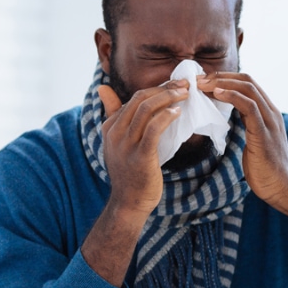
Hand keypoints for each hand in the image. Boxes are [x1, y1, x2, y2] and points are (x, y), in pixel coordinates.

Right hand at [97, 81, 187, 218]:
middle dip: (164, 89)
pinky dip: (167, 116)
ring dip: (168, 98)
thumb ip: (112, 113)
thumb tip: (102, 88)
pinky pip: (154, 129)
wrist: (129, 202)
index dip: (156, 89)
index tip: (174, 86)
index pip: (132, 99)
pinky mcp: (140, 156)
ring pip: (146, 110)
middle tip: (184, 86)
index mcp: (109, 127)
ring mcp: (126, 145)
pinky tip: (178, 112)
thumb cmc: (129, 171)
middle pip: (140, 99)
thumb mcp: (116, 141)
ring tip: (185, 95)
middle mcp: (115, 134)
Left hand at [196, 73, 287, 203]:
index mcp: (268, 112)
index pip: (247, 84)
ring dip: (222, 83)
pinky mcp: (264, 132)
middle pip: (247, 80)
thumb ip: (246, 124)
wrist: (278, 187)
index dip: (225, 78)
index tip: (203, 81)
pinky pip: (249, 106)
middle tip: (198, 79)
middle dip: (220, 76)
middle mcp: (271, 112)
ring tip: (202, 83)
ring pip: (248, 89)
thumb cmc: (263, 168)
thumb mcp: (253, 139)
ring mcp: (269, 120)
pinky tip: (216, 93)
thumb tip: (230, 116)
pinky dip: (232, 96)